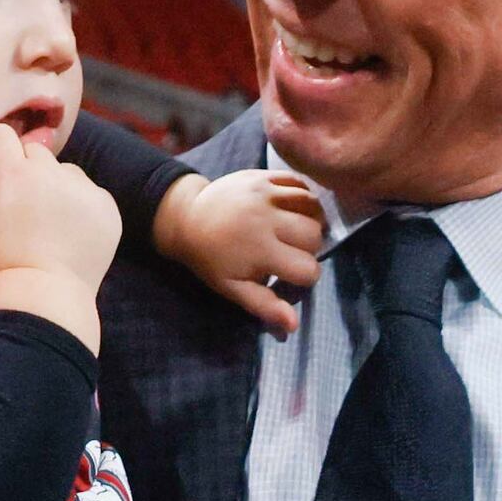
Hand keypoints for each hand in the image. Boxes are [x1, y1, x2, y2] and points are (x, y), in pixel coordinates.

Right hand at [0, 123, 120, 295]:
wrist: (46, 290)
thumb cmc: (6, 257)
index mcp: (11, 173)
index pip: (1, 134)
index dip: (0, 150)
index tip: (2, 166)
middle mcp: (48, 172)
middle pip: (37, 152)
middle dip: (31, 170)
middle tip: (31, 202)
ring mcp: (81, 186)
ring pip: (67, 171)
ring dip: (60, 186)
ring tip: (57, 221)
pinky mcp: (105, 203)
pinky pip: (91, 192)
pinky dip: (85, 205)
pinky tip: (77, 230)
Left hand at [156, 167, 323, 333]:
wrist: (187, 218)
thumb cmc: (212, 259)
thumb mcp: (233, 287)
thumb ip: (265, 305)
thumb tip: (294, 324)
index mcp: (260, 250)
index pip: (308, 268)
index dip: (306, 276)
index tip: (292, 274)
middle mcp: (266, 219)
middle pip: (315, 235)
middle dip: (310, 248)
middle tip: (293, 251)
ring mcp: (265, 193)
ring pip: (313, 206)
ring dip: (312, 219)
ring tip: (298, 228)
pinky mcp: (262, 176)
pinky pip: (299, 182)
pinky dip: (303, 195)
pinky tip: (294, 207)